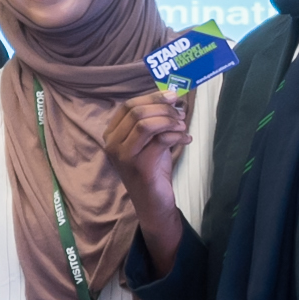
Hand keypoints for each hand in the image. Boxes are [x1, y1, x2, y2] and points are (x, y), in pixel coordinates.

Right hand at [100, 93, 190, 274]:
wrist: (153, 203)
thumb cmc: (152, 170)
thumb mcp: (150, 141)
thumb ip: (154, 121)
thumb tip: (171, 97)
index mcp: (112, 135)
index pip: (128, 106)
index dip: (151, 97)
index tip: (172, 96)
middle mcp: (112, 144)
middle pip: (136, 112)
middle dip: (163, 108)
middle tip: (180, 113)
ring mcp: (124, 156)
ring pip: (145, 124)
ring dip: (169, 121)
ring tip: (183, 126)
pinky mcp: (140, 166)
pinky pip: (160, 140)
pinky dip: (177, 136)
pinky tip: (186, 139)